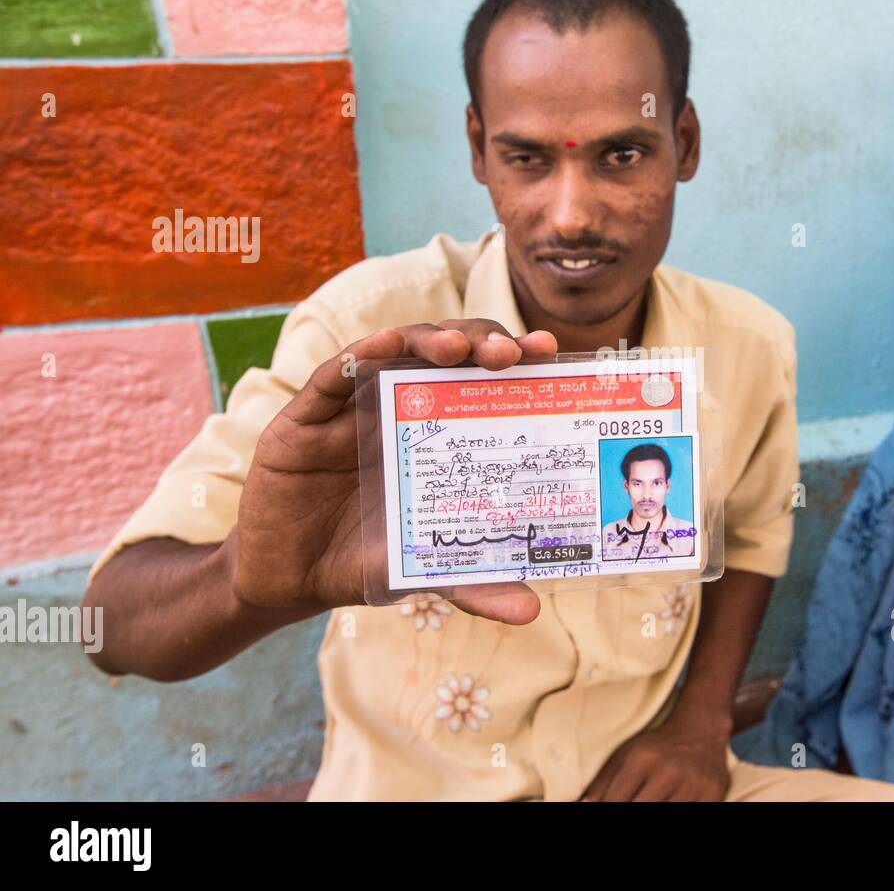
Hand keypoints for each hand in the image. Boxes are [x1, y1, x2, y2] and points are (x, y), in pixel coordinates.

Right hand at [230, 320, 555, 622]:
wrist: (287, 581)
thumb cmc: (364, 560)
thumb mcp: (425, 569)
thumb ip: (474, 582)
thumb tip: (530, 612)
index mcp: (437, 433)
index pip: (482, 380)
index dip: (515, 359)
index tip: (548, 350)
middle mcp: (399, 408)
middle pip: (447, 353)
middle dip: (480, 342)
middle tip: (510, 353)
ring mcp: (352, 408)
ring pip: (394, 351)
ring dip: (428, 340)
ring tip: (457, 347)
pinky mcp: (304, 419)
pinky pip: (331, 376)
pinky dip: (359, 356)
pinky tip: (385, 346)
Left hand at [581, 708, 731, 801]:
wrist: (702, 728)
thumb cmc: (657, 746)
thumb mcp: (625, 755)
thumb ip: (602, 783)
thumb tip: (583, 805)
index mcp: (641, 759)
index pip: (614, 803)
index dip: (606, 810)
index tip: (605, 814)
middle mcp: (668, 771)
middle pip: (640, 809)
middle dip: (630, 811)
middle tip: (634, 802)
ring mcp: (693, 785)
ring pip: (665, 814)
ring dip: (656, 811)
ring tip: (651, 801)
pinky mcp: (713, 794)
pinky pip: (691, 812)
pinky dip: (678, 812)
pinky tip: (670, 804)